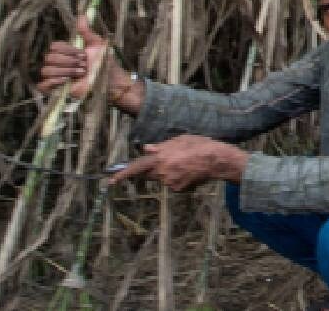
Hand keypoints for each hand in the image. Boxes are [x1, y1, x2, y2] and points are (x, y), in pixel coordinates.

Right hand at [37, 15, 109, 98]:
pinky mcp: (58, 90)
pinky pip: (43, 85)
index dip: (68, 50)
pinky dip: (52, 82)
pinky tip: (66, 80)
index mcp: (66, 52)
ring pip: (46, 70)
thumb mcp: (97, 45)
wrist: (111, 80)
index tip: (84, 54)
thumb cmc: (105, 62)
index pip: (54, 46)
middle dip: (69, 61)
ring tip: (82, 73)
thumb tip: (82, 15)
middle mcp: (60, 64)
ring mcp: (57, 77)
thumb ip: (87, 32)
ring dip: (65, 70)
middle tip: (84, 64)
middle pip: (49, 58)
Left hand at [108, 134, 247, 190]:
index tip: (111, 181)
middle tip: (170, 160)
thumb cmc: (199, 145)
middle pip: (149, 174)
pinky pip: (172, 184)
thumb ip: (161, 146)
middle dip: (153, 168)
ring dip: (168, 171)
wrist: (217, 160)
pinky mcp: (179, 189)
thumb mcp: (179, 140)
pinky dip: (177, 178)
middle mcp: (162, 172)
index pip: (136, 168)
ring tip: (185, 162)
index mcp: (160, 158)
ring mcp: (170, 183)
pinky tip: (190, 170)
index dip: (122, 175)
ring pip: (162, 178)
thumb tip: (146, 149)